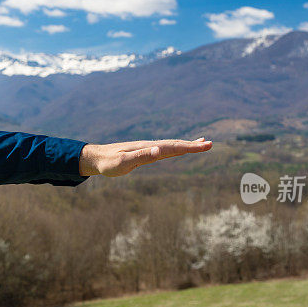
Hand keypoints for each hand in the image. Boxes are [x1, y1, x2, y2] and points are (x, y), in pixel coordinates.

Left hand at [79, 138, 212, 176]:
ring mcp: (149, 148)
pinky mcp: (146, 153)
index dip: (190, 146)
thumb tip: (159, 150)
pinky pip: (165, 150)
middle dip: (193, 145)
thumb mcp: (123, 162)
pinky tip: (179, 149)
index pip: (173, 147)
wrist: (96, 158)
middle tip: (211, 144)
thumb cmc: (108, 162)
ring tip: (203, 143)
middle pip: (176, 144)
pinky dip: (176, 148)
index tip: (206, 145)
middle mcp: (151, 146)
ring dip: (187, 145)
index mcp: (148, 148)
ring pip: (172, 146)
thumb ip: (140, 157)